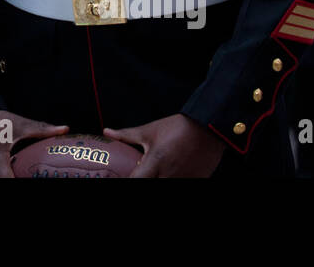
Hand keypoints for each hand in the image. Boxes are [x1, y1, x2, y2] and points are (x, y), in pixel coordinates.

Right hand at [0, 110, 67, 177]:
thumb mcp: (16, 124)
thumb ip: (40, 129)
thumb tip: (64, 129)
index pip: (6, 181)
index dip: (18, 182)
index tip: (31, 178)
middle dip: (12, 181)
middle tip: (24, 175)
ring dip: (2, 180)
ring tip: (15, 174)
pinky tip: (5, 174)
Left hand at [104, 113, 224, 177]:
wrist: (207, 128)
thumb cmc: (176, 128)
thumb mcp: (149, 130)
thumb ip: (126, 135)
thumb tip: (106, 132)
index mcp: (155, 162)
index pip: (135, 180)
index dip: (127, 179)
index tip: (121, 176)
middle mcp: (169, 175)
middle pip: (149, 184)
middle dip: (144, 179)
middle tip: (142, 171)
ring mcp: (183, 180)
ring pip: (165, 185)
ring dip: (158, 179)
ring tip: (156, 171)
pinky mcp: (195, 182)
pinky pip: (179, 184)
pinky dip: (171, 178)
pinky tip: (170, 171)